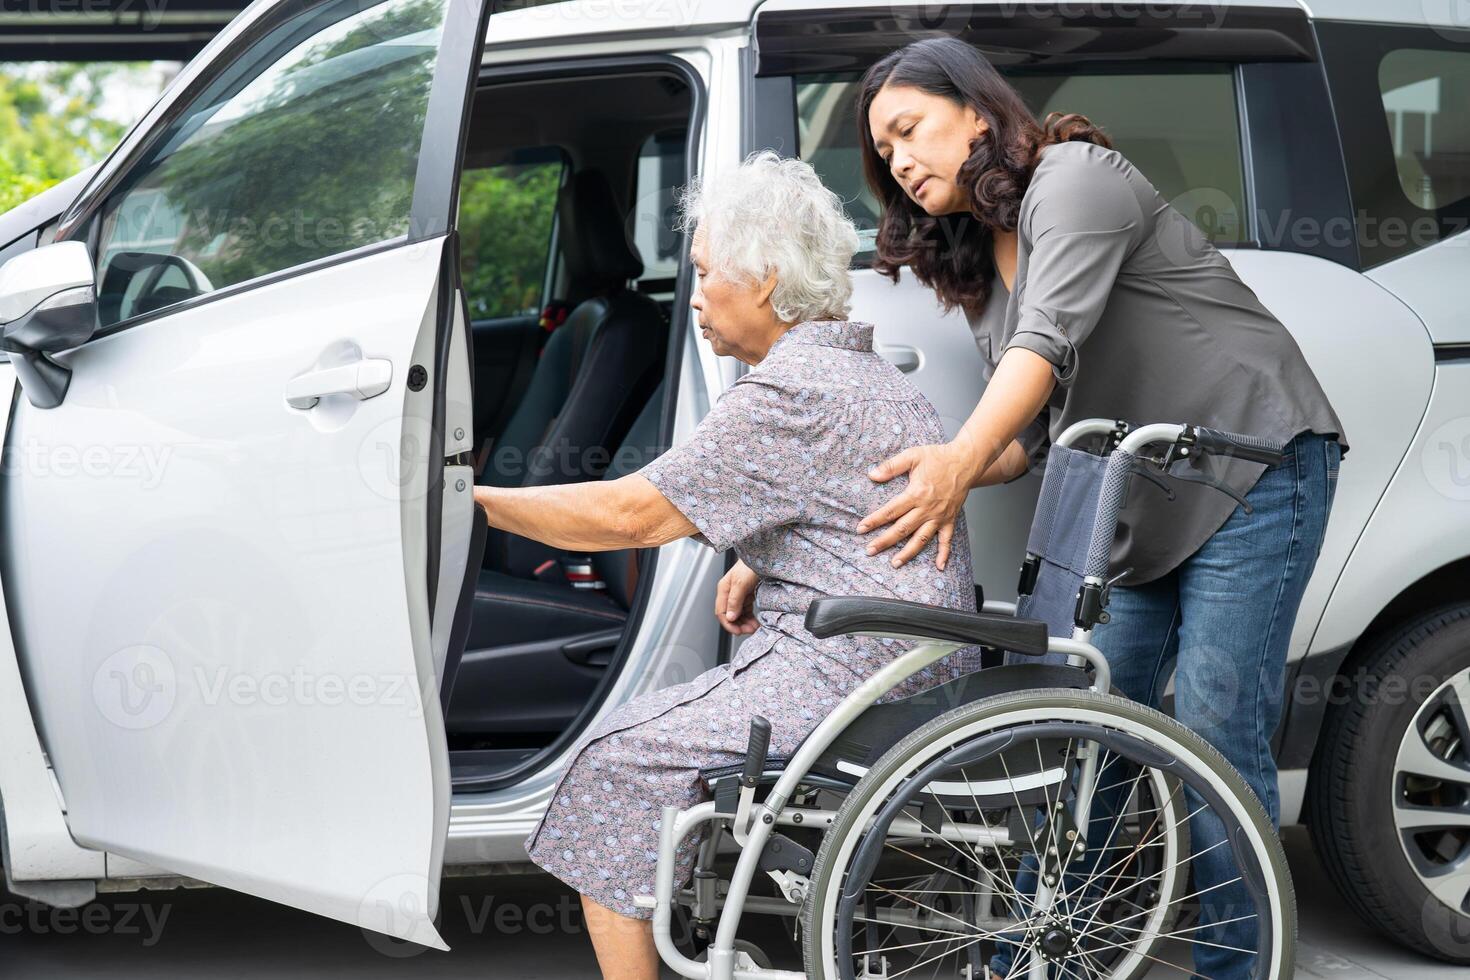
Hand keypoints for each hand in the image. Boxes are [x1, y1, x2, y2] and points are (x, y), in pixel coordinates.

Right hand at [715, 559, 759, 635]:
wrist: (764, 556)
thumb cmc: (751, 565)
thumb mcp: (741, 583)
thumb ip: (734, 601)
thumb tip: (729, 617)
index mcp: (724, 589)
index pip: (721, 612)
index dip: (728, 624)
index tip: (738, 632)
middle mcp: (729, 593)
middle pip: (729, 615)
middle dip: (738, 625)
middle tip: (749, 631)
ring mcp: (738, 595)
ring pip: (738, 615)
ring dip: (745, 623)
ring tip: (755, 627)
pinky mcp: (747, 595)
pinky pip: (746, 610)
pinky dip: (750, 618)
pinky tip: (755, 622)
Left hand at [858, 441, 976, 569]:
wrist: (965, 461)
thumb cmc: (938, 457)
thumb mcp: (912, 455)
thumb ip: (892, 466)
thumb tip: (872, 475)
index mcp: (916, 494)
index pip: (890, 511)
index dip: (874, 521)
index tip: (861, 529)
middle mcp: (927, 509)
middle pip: (902, 529)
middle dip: (884, 541)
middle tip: (870, 551)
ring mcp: (939, 516)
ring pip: (921, 539)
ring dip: (908, 553)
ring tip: (895, 563)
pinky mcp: (950, 519)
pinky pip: (947, 540)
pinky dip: (944, 554)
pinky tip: (939, 567)